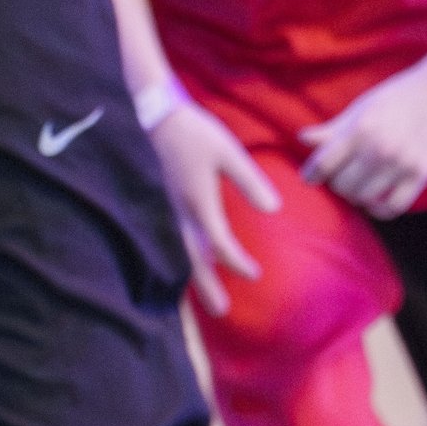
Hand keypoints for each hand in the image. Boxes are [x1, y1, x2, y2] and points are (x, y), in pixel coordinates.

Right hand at [150, 102, 281, 314]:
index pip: (220, 244)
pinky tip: (176, 269)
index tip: (254, 274)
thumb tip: (274, 209)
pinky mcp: (155, 205)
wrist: (152, 114)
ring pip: (175, 255)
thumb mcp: (228, 151)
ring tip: (198, 300)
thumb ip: (250, 181)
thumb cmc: (194, 131)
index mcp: (199, 202)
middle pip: (192, 260)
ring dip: (188, 278)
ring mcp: (163, 212)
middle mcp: (178, 214)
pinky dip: (172, 261)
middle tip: (221, 311)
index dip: (237, 262)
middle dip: (207, 285)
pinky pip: (164, 243)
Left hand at [297, 61, 426, 218]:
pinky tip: (376, 200)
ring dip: (357, 195)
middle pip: (342, 185)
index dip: (311, 174)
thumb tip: (302, 139)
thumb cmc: (398, 98)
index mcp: (360, 129)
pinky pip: (392, 207)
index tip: (311, 177)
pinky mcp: (420, 175)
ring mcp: (401, 164)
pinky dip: (379, 209)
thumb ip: (333, 129)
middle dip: (337, 183)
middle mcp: (378, 148)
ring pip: (364, 198)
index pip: (322, 164)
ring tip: (359, 185)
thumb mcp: (362, 108)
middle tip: (342, 176)